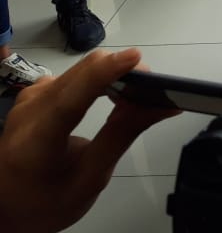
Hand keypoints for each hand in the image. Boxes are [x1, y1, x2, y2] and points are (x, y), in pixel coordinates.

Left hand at [0, 49, 177, 232]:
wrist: (6, 207)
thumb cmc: (46, 200)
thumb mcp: (90, 177)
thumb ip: (122, 135)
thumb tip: (162, 105)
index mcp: (37, 140)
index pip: (71, 98)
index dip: (105, 74)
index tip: (137, 59)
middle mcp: (29, 111)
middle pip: (80, 74)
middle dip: (120, 70)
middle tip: (153, 88)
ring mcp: (30, 98)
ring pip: (79, 70)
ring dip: (111, 74)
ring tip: (136, 93)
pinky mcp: (34, 94)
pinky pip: (73, 75)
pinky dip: (98, 79)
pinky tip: (112, 93)